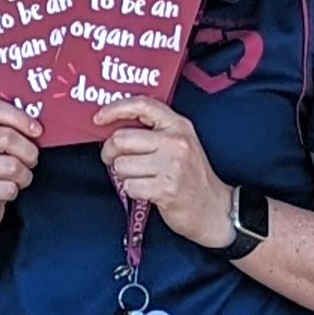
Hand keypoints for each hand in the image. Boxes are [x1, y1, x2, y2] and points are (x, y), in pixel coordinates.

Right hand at [0, 100, 42, 239]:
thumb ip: (10, 129)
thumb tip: (39, 126)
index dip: (20, 117)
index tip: (37, 130)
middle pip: (7, 138)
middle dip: (29, 152)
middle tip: (30, 160)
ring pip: (12, 166)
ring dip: (24, 176)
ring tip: (17, 179)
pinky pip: (8, 188)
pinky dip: (14, 193)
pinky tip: (5, 191)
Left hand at [95, 97, 234, 248]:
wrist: (215, 209)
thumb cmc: (192, 177)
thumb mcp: (180, 144)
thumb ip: (153, 132)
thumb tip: (113, 129)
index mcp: (178, 125)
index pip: (142, 105)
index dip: (115, 109)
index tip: (98, 118)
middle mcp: (175, 141)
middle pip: (121, 139)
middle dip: (110, 152)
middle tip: (113, 160)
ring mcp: (171, 165)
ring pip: (121, 165)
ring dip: (124, 175)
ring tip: (139, 178)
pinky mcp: (165, 188)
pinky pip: (129, 186)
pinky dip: (132, 191)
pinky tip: (146, 191)